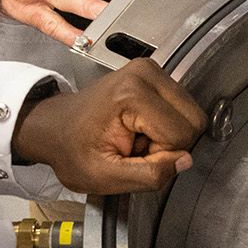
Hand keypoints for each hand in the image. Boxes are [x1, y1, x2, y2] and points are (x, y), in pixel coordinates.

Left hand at [11, 59, 207, 194]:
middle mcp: (145, 73)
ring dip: (168, 133)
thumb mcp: (104, 177)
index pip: (181, 135)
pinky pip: (180, 106)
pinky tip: (139, 127)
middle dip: (170, 143)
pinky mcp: (154, 73)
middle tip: (136, 148)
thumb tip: (184, 161)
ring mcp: (151, 69)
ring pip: (190, 114)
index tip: (132, 155)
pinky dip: (165, 123)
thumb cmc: (72, 150)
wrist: (54, 127)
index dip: (161, 155)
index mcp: (132, 95)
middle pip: (193, 120)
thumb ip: (149, 175)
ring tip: (135, 138)